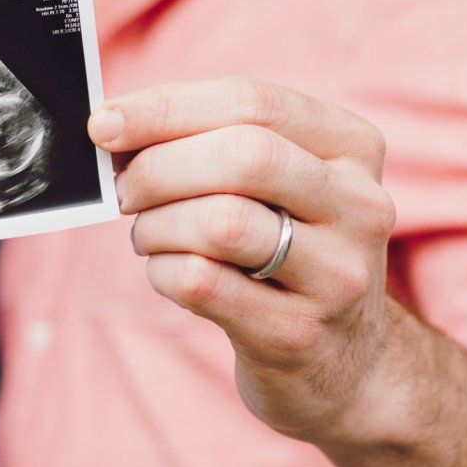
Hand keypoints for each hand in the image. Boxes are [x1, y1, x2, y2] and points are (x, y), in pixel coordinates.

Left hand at [91, 77, 399, 442]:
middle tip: (124, 190)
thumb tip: (116, 125)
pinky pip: (203, 283)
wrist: (345, 364)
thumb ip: (213, 142)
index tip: (106, 123)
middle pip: (244, 156)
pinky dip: (162, 271)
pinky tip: (167, 272)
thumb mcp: (279, 187)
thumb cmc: (287, 253)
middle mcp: (360, 206)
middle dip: (159, 168)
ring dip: (157, 224)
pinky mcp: (298, 333)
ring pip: (221, 222)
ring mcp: (338, 275)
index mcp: (353, 148)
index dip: (166, 108)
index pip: (252, 102)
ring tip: (149, 235)